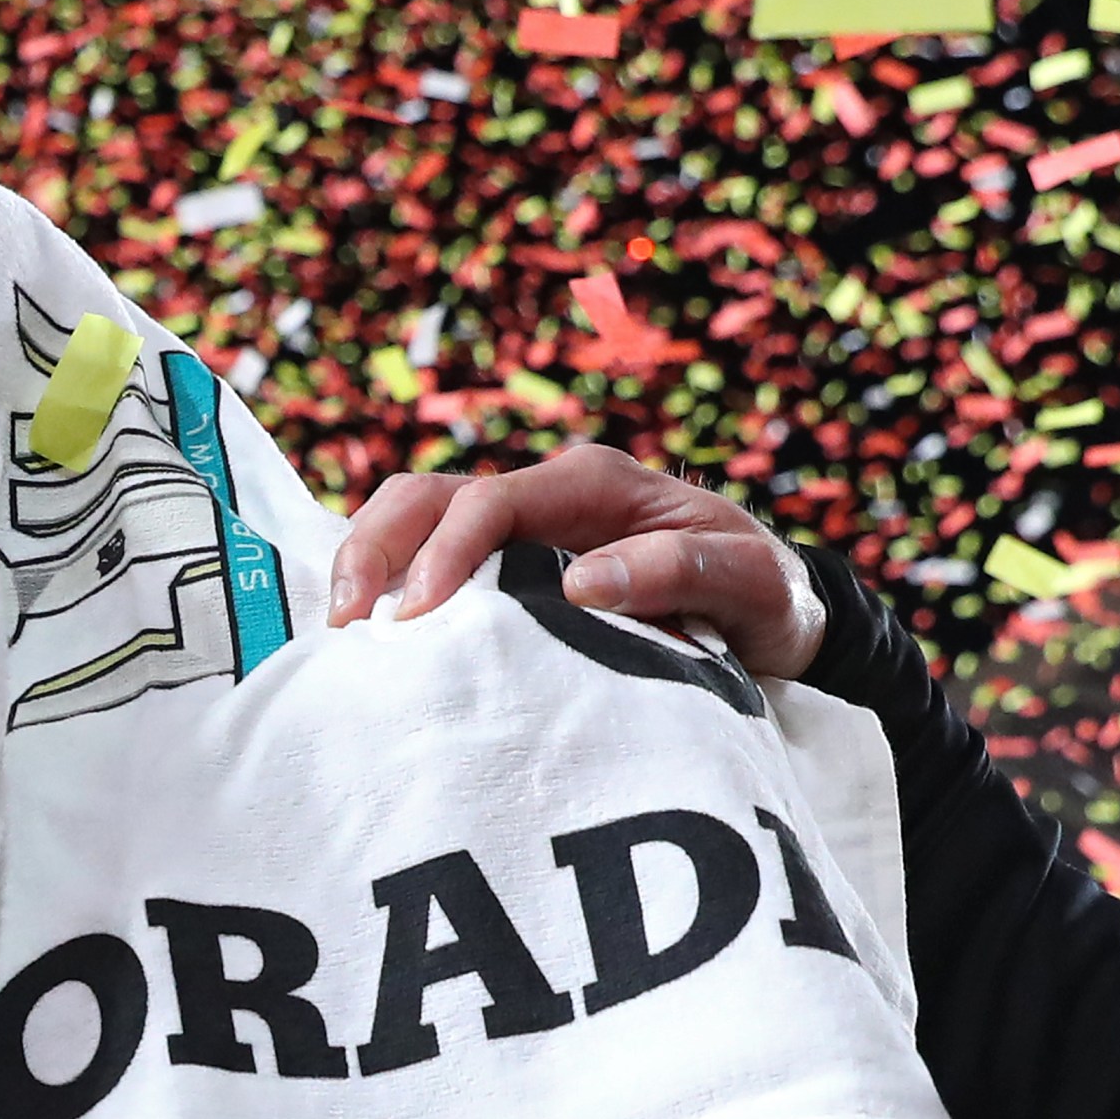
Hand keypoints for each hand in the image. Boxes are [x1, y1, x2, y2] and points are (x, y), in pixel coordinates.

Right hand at [327, 441, 828, 679]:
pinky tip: (366, 633)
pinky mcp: (507, 567)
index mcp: (595, 485)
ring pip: (414, 518)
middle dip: (376, 547)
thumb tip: (581, 581)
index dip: (444, 552)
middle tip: (348, 620)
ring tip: (342, 627)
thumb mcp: (750, 580)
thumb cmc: (767, 596)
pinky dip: (387, 585)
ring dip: (368, 562)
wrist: (777, 614)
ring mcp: (522, 530)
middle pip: (429, 496)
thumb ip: (676, 569)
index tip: (415, 616)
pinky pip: (428, 558)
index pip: (492, 501)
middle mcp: (547, 496)